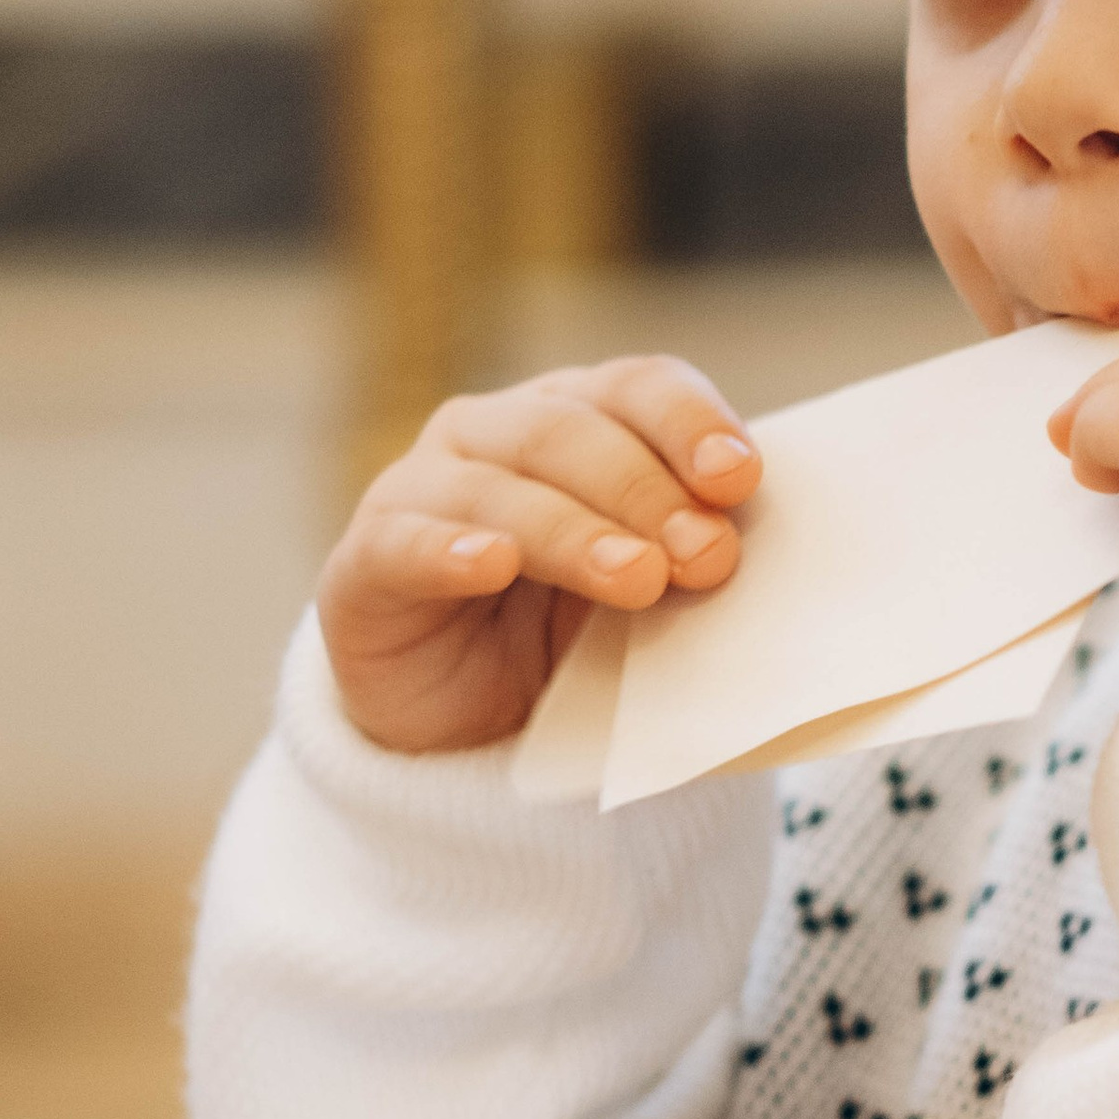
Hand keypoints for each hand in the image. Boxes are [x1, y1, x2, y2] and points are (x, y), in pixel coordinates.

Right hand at [318, 357, 762, 753]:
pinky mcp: (365, 562)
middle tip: (706, 555)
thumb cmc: (576, 640)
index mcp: (579, 418)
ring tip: (637, 579)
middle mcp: (496, 434)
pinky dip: (450, 551)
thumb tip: (753, 549)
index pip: (636, 386)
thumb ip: (694, 557)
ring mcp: (422, 490)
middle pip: (571, 432)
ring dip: (575, 532)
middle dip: (646, 491)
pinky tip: (493, 566)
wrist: (467, 732)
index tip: (739, 477)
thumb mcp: (653, 594)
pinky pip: (405, 545)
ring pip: (499, 488)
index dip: (689, 421)